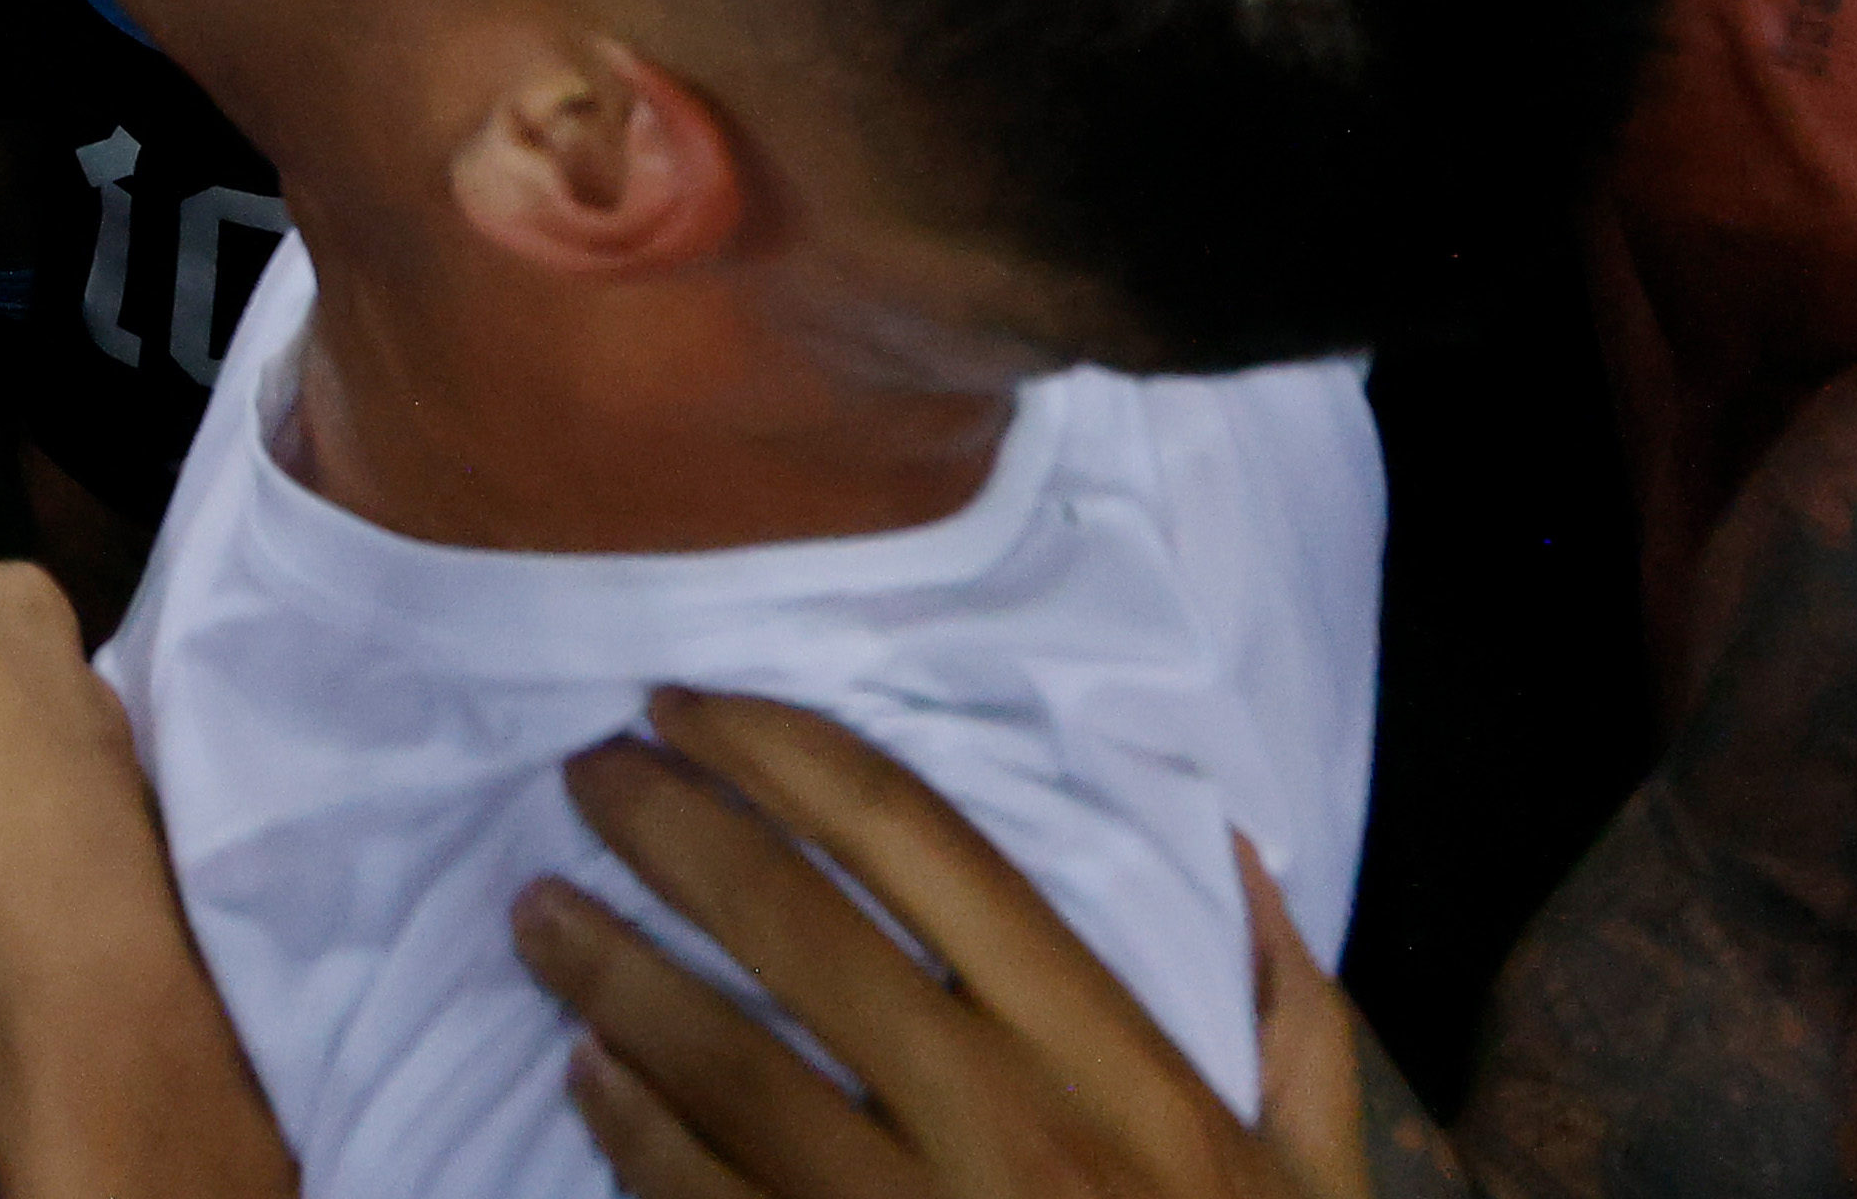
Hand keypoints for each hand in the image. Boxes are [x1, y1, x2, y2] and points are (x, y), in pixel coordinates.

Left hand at [517, 688, 1359, 1198]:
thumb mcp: (1319, 1178)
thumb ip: (1288, 1017)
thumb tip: (1236, 853)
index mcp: (1121, 1069)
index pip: (922, 848)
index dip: (784, 752)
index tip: (689, 705)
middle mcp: (1010, 1127)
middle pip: (795, 928)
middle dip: (667, 827)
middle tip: (586, 771)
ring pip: (723, 1063)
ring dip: (609, 971)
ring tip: (537, 909)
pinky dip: (629, 1129)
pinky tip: (582, 1068)